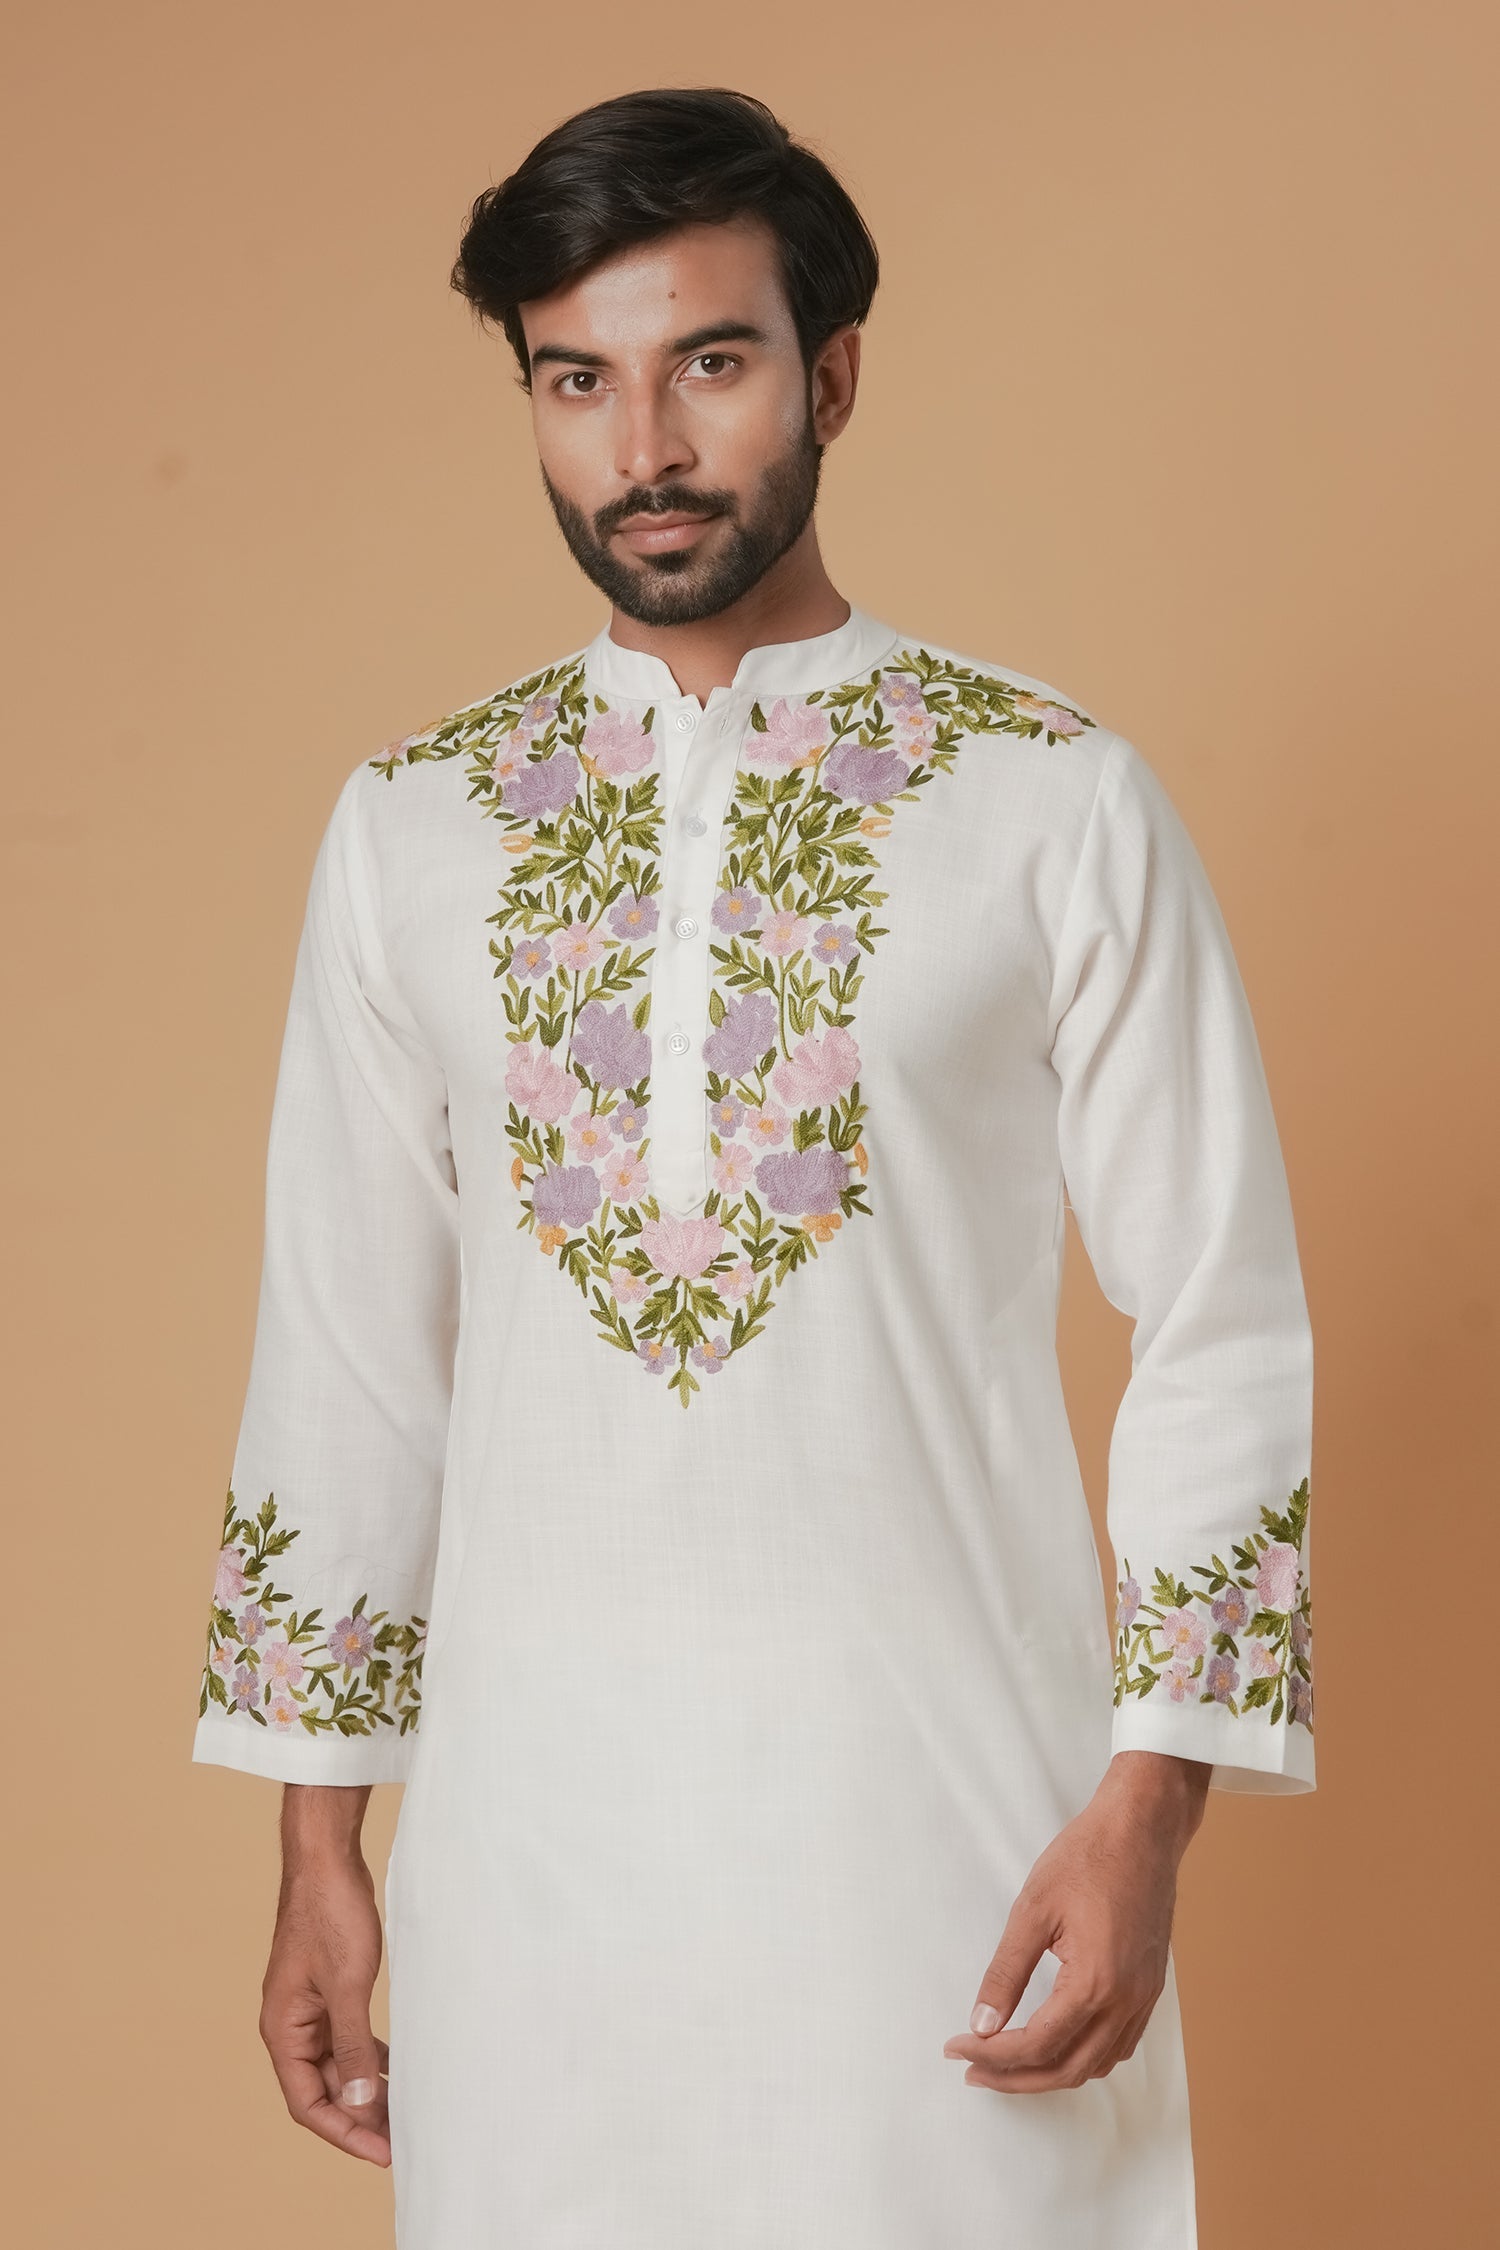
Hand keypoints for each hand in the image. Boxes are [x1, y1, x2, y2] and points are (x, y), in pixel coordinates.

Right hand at [259, 1784, 390, 2164]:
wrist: (326, 1858)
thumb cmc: (330, 1913)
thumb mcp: (348, 1984)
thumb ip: (353, 2044)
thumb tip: (360, 2101)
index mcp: (283, 2029)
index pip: (308, 2103)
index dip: (345, 2132)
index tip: (383, 2152)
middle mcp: (290, 2025)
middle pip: (323, 2089)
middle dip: (360, 2116)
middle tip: (403, 2137)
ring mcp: (308, 2007)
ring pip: (337, 2065)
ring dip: (366, 2088)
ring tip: (404, 2110)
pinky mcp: (327, 1989)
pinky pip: (346, 2038)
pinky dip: (369, 2056)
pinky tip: (396, 2067)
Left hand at [941, 1751, 1209, 2093]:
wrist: (1143, 1828)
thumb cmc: (1088, 1857)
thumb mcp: (1033, 1910)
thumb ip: (1006, 1973)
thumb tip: (981, 2023)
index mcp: (1095, 1983)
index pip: (1036, 2044)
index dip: (992, 2055)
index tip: (957, 2049)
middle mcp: (1126, 2002)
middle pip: (1067, 2069)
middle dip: (1015, 2077)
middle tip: (973, 2069)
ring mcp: (1144, 1998)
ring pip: (1096, 2065)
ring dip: (1049, 2073)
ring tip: (1006, 2063)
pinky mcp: (1150, 1988)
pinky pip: (1118, 2046)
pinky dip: (1083, 2057)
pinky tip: (1056, 2044)